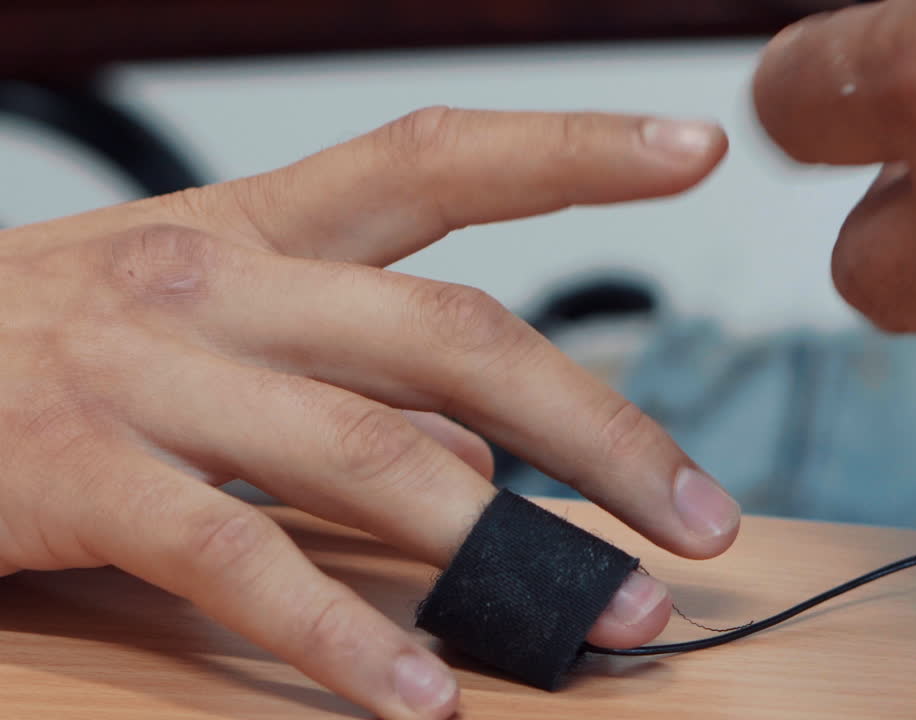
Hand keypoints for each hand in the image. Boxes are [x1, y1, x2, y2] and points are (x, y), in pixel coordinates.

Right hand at [0, 108, 739, 717]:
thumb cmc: (54, 350)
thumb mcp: (207, 332)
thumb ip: (350, 385)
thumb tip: (482, 462)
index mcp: (259, 227)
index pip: (440, 158)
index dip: (571, 147)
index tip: (691, 149)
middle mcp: (218, 280)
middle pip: (451, 334)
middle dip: (599, 428)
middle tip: (697, 515)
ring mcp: (148, 373)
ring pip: (369, 450)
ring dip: (505, 546)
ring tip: (611, 615)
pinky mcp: (82, 475)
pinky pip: (241, 560)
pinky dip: (342, 634)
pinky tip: (420, 694)